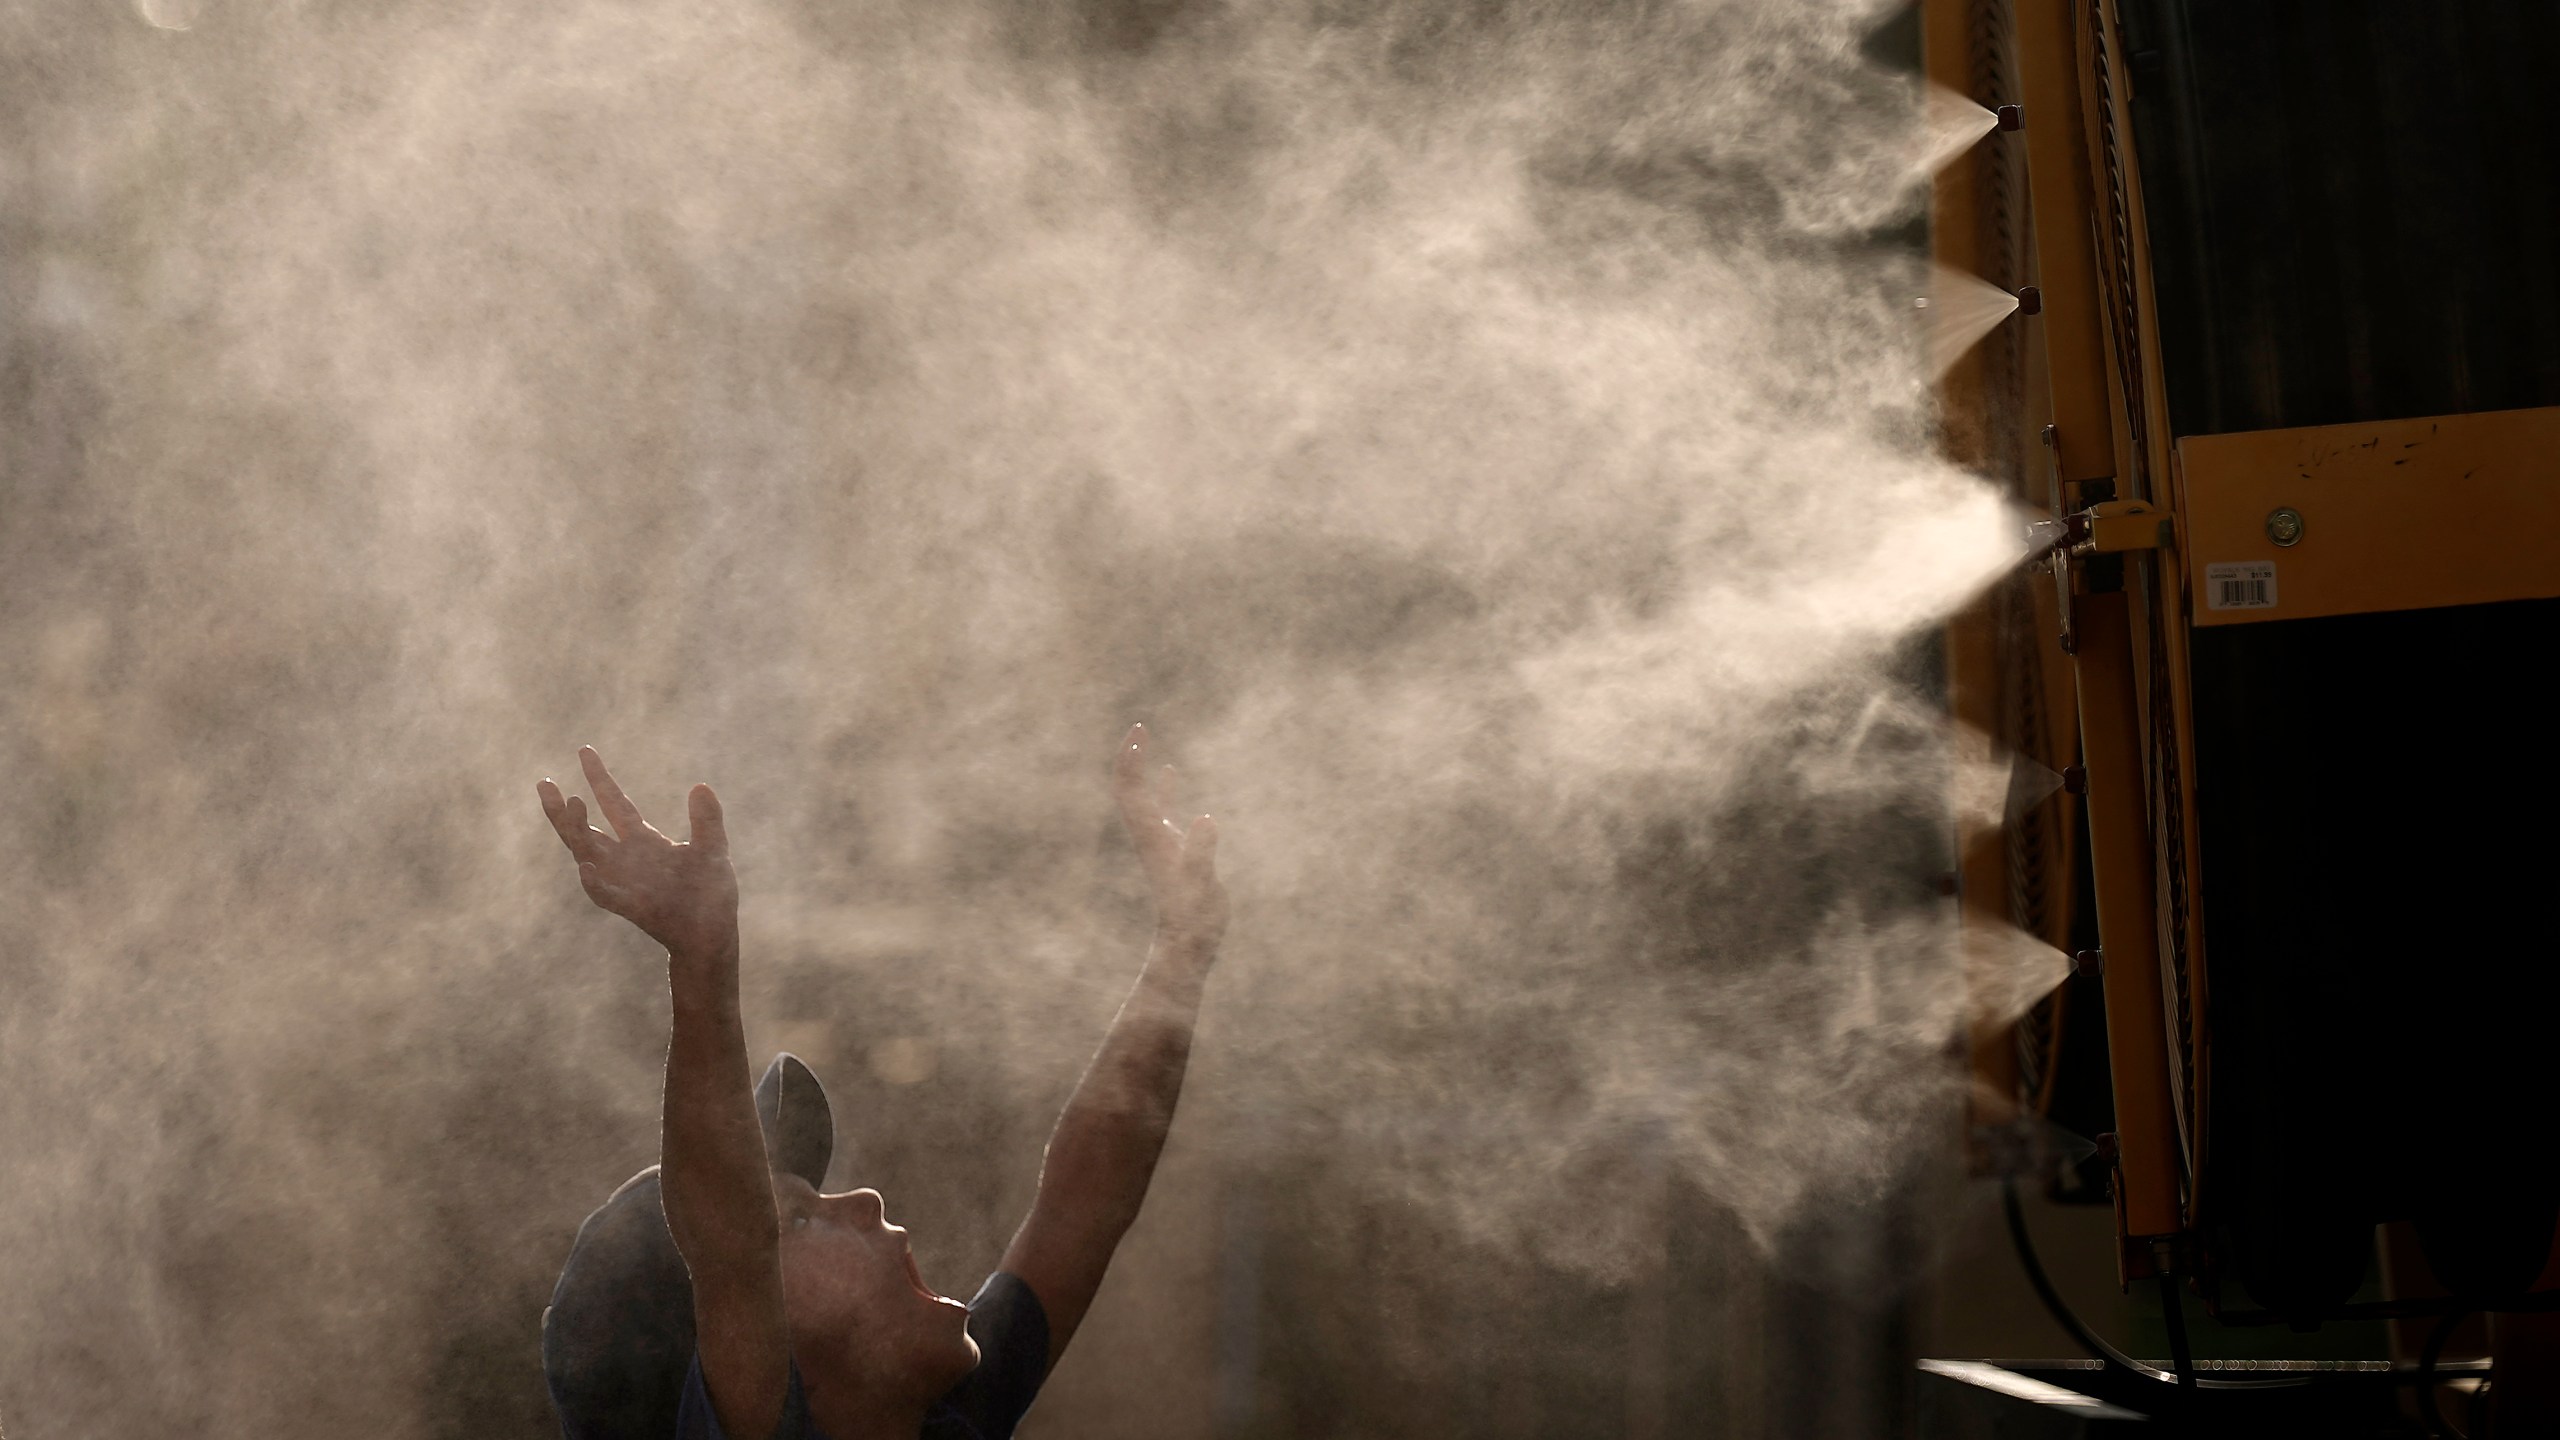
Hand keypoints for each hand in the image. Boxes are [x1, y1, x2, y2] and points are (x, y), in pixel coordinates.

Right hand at [538, 746, 737, 960]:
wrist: (710, 933)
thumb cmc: (709, 892)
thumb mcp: (713, 850)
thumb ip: (707, 821)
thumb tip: (701, 786)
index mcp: (642, 840)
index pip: (615, 803)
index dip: (600, 778)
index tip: (584, 751)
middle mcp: (625, 858)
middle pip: (585, 828)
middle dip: (564, 809)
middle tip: (543, 783)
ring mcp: (621, 882)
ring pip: (586, 854)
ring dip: (576, 830)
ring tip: (570, 803)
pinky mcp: (628, 906)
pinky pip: (604, 894)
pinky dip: (594, 882)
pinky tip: (586, 867)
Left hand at [1115, 725, 1226, 953]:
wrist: (1187, 943)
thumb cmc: (1194, 917)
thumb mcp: (1201, 884)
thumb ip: (1201, 853)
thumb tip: (1205, 819)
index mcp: (1152, 838)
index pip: (1132, 793)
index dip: (1131, 762)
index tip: (1138, 734)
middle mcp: (1150, 836)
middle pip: (1130, 789)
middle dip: (1131, 758)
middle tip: (1139, 727)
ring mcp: (1160, 840)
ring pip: (1143, 796)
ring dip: (1142, 768)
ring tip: (1145, 740)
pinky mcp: (1173, 848)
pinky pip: (1163, 809)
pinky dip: (1164, 788)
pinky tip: (1172, 772)